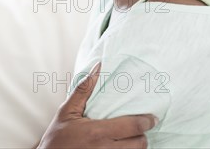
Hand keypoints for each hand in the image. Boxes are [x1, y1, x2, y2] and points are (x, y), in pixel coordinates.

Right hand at [38, 63, 157, 148]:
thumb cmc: (57, 137)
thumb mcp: (67, 111)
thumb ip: (83, 90)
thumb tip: (97, 67)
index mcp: (98, 132)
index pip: (133, 126)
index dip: (146, 121)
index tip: (152, 117)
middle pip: (140, 143)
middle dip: (142, 134)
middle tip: (138, 128)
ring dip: (137, 145)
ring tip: (130, 138)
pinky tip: (122, 147)